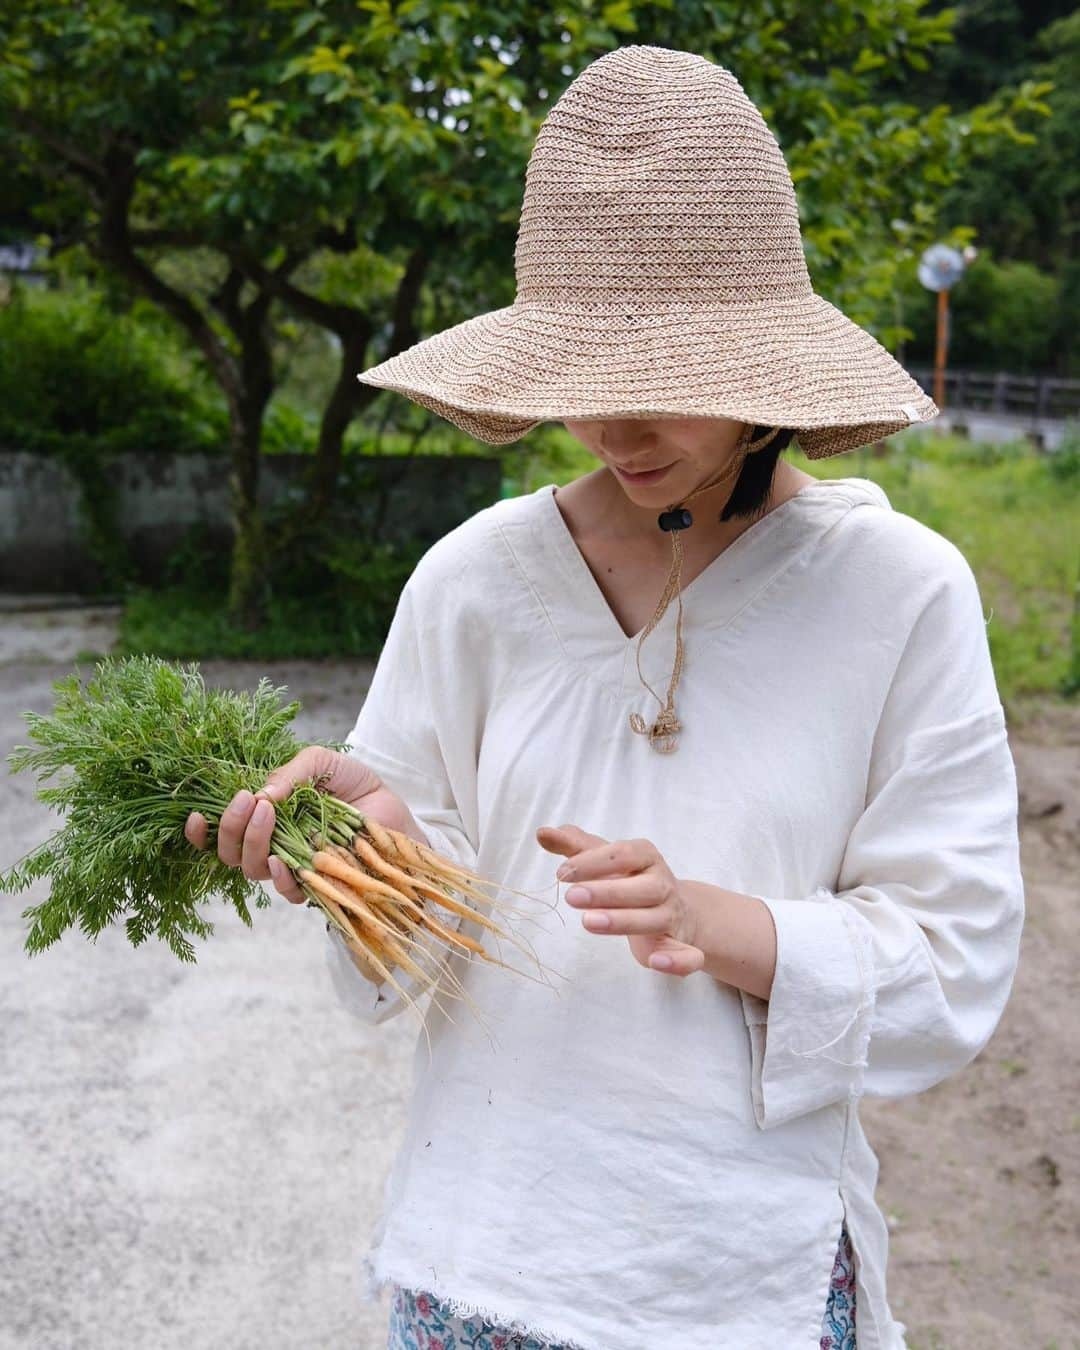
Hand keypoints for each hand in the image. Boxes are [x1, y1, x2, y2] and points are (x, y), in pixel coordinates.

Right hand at [184, 745, 419, 905]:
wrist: (396, 809)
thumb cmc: (355, 785)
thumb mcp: (321, 762)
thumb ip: (291, 772)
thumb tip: (261, 794)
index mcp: (265, 817)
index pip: (219, 832)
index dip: (199, 832)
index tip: (193, 816)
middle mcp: (272, 845)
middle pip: (229, 853)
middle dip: (229, 829)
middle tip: (249, 802)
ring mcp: (293, 866)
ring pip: (252, 871)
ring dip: (252, 844)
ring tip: (269, 814)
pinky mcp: (318, 884)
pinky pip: (289, 891)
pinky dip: (281, 877)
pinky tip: (284, 860)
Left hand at [536, 823, 705, 976]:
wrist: (678, 909)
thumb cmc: (632, 880)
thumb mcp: (605, 860)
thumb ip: (575, 846)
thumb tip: (543, 832)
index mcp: (646, 857)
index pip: (623, 854)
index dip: (593, 862)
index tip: (562, 873)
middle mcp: (662, 884)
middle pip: (641, 888)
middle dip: (607, 892)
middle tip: (571, 897)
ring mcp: (672, 916)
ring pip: (654, 919)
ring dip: (624, 921)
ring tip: (589, 922)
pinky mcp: (678, 947)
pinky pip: (687, 955)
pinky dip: (676, 960)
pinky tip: (655, 961)